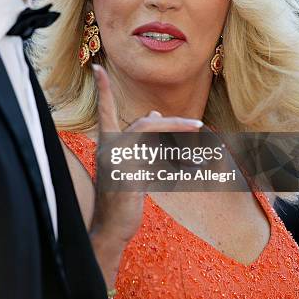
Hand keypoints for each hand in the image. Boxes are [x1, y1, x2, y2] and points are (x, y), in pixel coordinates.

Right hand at [89, 64, 201, 287]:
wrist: (110, 230)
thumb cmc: (121, 199)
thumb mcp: (130, 166)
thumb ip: (142, 141)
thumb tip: (155, 113)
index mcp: (107, 145)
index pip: (104, 111)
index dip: (103, 90)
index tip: (97, 68)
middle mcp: (109, 150)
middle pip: (146, 124)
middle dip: (175, 125)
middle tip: (199, 127)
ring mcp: (118, 164)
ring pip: (157, 144)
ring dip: (182, 146)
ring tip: (202, 152)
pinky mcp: (129, 178)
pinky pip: (159, 165)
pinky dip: (179, 167)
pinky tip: (193, 171)